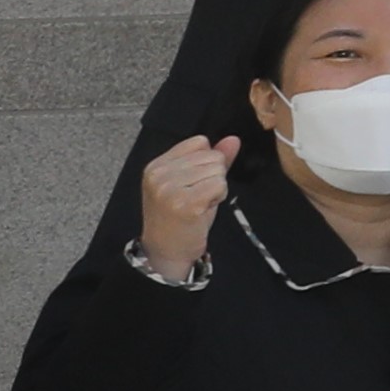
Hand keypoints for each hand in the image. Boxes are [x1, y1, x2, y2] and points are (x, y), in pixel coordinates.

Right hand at [137, 132, 235, 284]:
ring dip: (217, 188)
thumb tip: (233, 139)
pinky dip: (219, 197)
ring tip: (198, 204)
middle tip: (196, 197)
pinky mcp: (186, 203)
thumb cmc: (179, 217)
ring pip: (218, 170)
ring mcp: (170, 189)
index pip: (199, 142)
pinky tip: (203, 210)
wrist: (166, 251)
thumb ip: (211, 158)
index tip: (193, 183)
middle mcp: (159, 175)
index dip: (206, 162)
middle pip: (212, 156)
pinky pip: (220, 185)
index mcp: (156, 166)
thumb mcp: (192, 182)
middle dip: (213, 177)